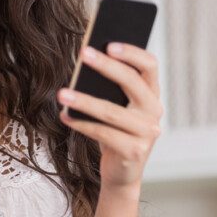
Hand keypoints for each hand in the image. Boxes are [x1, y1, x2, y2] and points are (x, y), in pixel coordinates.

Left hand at [57, 43, 162, 191]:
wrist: (121, 173)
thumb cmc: (114, 131)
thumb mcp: (116, 106)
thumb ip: (109, 87)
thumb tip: (85, 59)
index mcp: (152, 94)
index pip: (150, 65)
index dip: (132, 52)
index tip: (109, 43)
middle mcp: (155, 111)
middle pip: (131, 82)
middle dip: (105, 66)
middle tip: (82, 53)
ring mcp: (148, 133)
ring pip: (112, 111)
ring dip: (84, 100)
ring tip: (61, 93)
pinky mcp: (134, 152)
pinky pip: (103, 133)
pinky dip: (81, 124)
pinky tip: (65, 116)